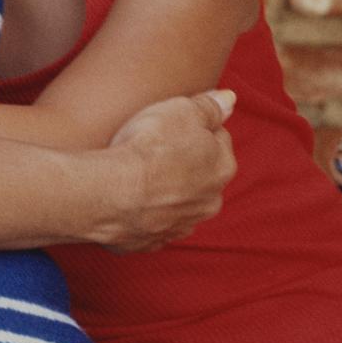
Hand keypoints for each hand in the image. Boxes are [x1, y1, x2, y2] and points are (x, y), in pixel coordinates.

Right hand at [95, 90, 235, 249]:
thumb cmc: (149, 147)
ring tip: (135, 174)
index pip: (217, 139)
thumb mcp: (182, 110)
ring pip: (176, 203)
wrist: (111, 193)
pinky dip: (141, 214)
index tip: (172, 124)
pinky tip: (125, 199)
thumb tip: (230, 99)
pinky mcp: (150, 243)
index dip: (193, 128)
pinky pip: (150, 225)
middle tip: (153, 148)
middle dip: (182, 163)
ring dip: (163, 192)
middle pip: (199, 175)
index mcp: (222, 168)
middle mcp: (208, 202)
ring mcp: (179, 226)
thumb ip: (210, 106)